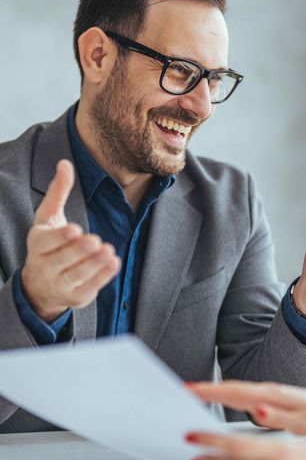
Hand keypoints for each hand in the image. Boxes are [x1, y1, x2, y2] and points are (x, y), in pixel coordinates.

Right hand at [20, 159, 120, 321]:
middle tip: (95, 241)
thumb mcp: (49, 217)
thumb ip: (58, 192)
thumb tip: (65, 163)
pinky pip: (90, 287)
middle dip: (78, 251)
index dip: (59, 238)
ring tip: (108, 251)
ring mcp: (60, 284)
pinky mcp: (77, 296)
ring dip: (94, 265)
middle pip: (61, 260)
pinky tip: (114, 263)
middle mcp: (44, 267)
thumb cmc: (49, 244)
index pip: (45, 243)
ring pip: (76, 275)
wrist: (42, 285)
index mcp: (38, 244)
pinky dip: (102, 277)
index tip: (75, 230)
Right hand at [188, 381, 305, 434]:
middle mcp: (267, 392)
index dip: (211, 390)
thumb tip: (257, 410)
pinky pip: (242, 399)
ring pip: (235, 393)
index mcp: (271, 395)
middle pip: (230, 389)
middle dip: (206, 389)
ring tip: (192, 397)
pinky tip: (219, 405)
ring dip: (214, 393)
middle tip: (182, 391)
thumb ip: (278, 417)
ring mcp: (267, 396)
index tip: (190, 389)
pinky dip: (226, 399)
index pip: (235, 391)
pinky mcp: (269, 401)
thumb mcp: (301, 421)